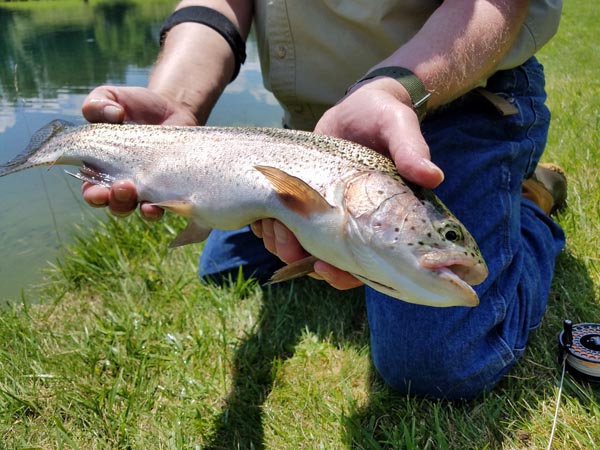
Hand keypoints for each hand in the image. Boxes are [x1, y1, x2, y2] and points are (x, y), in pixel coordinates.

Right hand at [81, 86, 197, 219]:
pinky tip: (161, 203)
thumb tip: (112, 114)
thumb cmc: (135, 105)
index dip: (93, 195)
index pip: (91, 189)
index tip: (97, 191)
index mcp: (100, 166)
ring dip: (138, 207)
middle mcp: (122, 182)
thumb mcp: (111, 97)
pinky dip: (161, 207)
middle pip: (115, 204)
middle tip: (123, 187)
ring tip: (142, 198)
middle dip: (116, 202)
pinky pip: (165, 204)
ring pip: (138, 208)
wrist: (172, 107)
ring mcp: (147, 186)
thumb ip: (98, 102)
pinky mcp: (170, 185)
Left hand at [254, 78, 444, 289]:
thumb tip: (433, 176)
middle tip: (285, 239)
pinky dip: (272, 230)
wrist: (356, 108)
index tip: (322, 266)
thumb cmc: (383, 117)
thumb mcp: (398, 127)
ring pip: (304, 251)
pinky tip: (264, 217)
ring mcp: (330, 217)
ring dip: (283, 245)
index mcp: (384, 221)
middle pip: (330, 265)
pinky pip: (288, 231)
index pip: (368, 265)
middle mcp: (357, 226)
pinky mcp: (307, 205)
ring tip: (272, 224)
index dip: (344, 274)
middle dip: (303, 259)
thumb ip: (411, 150)